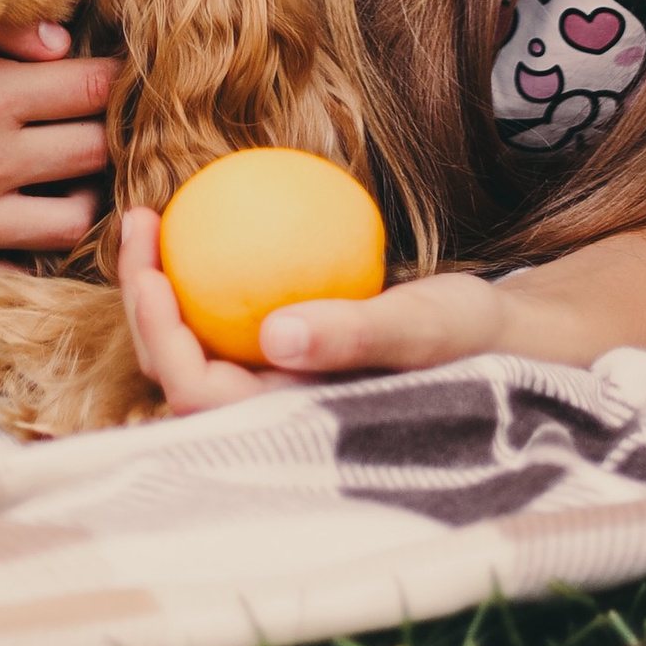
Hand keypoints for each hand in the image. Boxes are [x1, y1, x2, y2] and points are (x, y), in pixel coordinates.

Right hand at [0, 17, 118, 287]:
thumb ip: (7, 37)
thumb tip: (67, 48)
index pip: (92, 89)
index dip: (113, 77)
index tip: (116, 73)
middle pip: (94, 152)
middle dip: (106, 130)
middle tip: (100, 119)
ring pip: (73, 219)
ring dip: (82, 191)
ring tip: (69, 170)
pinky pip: (20, 268)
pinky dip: (34, 244)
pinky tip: (28, 213)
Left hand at [116, 206, 509, 414]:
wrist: (505, 338)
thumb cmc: (470, 339)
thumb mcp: (420, 328)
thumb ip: (354, 337)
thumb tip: (274, 335)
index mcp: (288, 428)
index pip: (197, 394)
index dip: (159, 336)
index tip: (153, 262)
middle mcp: (272, 414)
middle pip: (178, 371)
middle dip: (142, 303)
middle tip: (140, 219)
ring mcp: (278, 387)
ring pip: (196, 345)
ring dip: (164, 288)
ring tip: (154, 217)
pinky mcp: (290, 356)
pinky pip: (229, 318)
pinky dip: (204, 276)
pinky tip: (205, 218)